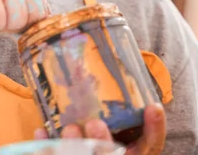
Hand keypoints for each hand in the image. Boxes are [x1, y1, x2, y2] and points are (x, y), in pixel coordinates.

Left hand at [33, 104, 165, 154]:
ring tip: (69, 128)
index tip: (153, 106)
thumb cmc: (107, 128)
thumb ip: (118, 100)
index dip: (155, 128)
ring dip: (76, 147)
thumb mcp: (120, 118)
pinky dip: (47, 146)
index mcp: (135, 150)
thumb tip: (107, 52)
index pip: (152, 144)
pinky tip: (41, 130)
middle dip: (103, 142)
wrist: (89, 145)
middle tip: (95, 123)